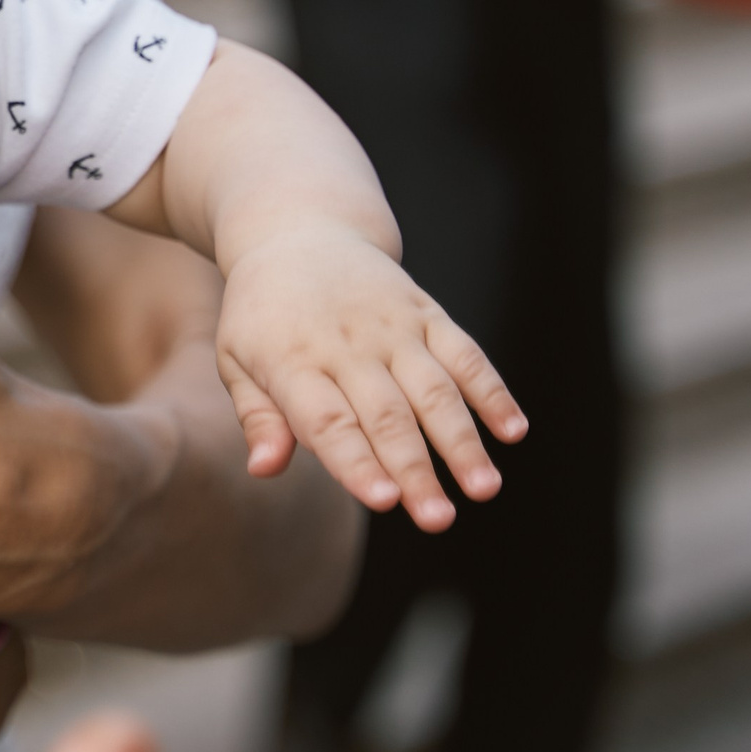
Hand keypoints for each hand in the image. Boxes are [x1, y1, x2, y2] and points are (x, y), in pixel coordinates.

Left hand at [213, 228, 525, 530]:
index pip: (328, 421)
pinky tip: (514, 430)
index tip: (383, 501)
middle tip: (438, 520)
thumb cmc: (263, 314)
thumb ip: (257, 417)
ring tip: (483, 488)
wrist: (300, 232)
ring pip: (435, 389)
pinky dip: (492, 391)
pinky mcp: (427, 313)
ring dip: (463, 441)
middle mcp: (348, 343)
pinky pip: (465, 354)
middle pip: (387, 415)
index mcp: (293, 359)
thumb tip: (263, 469)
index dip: (356, 462)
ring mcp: (393, 327)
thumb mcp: (237, 359)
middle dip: (416, 470)